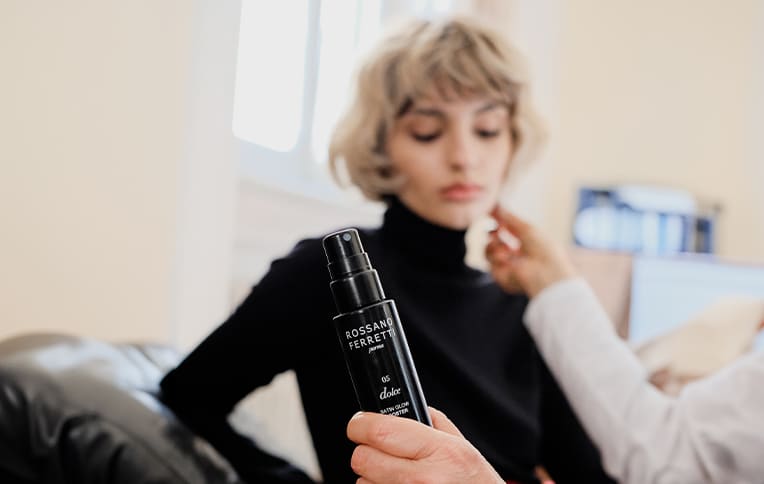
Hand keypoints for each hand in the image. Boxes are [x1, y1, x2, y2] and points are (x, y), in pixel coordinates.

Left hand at [346, 408, 503, 483]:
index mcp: (442, 452)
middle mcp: (425, 480)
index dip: (361, 424)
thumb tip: (400, 410)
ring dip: (373, 479)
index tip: (359, 424)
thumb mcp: (463, 447)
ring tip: (398, 478)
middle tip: (380, 453)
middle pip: (363, 459)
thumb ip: (431, 423)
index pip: (380, 431)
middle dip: (367, 452)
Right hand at [486, 206, 576, 297]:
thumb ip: (509, 217)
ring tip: (503, 247)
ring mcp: (508, 267)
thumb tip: (496, 205)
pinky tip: (506, 258)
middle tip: (496, 230)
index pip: (509, 230)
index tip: (493, 212)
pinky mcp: (500, 276)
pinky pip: (488, 261)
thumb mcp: (527, 228)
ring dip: (493, 244)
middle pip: (495, 240)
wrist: (545, 273)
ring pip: (488, 250)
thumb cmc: (543, 250)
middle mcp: (517, 256)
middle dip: (493, 232)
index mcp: (528, 244)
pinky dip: (495, 256)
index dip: (501, 221)